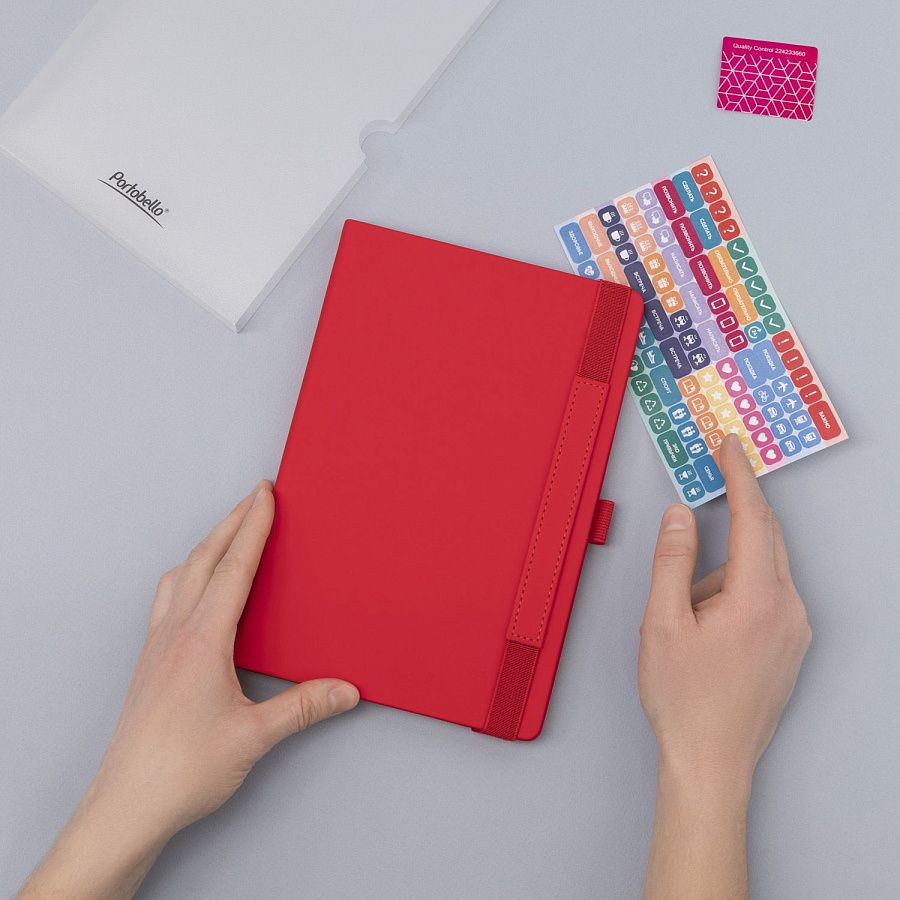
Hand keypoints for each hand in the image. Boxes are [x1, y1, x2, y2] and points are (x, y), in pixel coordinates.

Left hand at [20, 482, 358, 898]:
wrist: (126, 805)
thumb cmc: (181, 771)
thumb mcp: (254, 737)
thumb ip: (303, 707)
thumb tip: (346, 690)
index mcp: (203, 641)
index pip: (233, 569)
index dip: (252, 528)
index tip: (264, 495)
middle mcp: (176, 633)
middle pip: (204, 560)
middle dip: (231, 522)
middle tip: (254, 495)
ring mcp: (158, 645)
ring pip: (181, 575)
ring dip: (207, 545)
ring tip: (228, 529)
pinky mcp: (150, 661)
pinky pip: (167, 598)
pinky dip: (186, 574)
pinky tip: (194, 585)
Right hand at [640, 433, 810, 899]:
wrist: (711, 762)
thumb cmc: (685, 700)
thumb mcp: (662, 622)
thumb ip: (671, 560)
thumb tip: (681, 515)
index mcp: (757, 599)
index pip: (753, 518)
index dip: (739, 476)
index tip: (731, 448)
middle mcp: (788, 610)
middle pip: (764, 539)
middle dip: (734, 516)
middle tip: (708, 496)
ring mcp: (795, 630)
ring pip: (762, 570)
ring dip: (725, 570)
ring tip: (687, 615)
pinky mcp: (791, 646)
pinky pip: (768, 596)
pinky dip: (737, 591)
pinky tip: (708, 624)